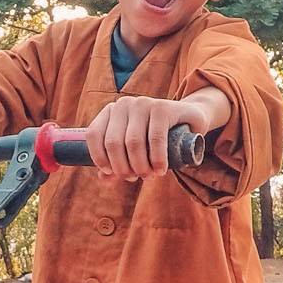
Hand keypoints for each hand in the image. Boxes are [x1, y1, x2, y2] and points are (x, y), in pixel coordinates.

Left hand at [85, 93, 217, 179]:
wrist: (189, 119)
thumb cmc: (157, 137)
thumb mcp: (135, 149)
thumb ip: (117, 162)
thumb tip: (103, 177)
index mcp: (111, 111)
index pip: (94, 135)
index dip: (99, 158)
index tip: (111, 173)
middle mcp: (124, 104)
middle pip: (113, 143)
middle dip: (123, 167)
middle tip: (135, 178)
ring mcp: (143, 103)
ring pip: (133, 143)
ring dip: (140, 166)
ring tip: (149, 176)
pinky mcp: (162, 107)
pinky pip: (155, 139)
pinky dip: (157, 160)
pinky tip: (161, 170)